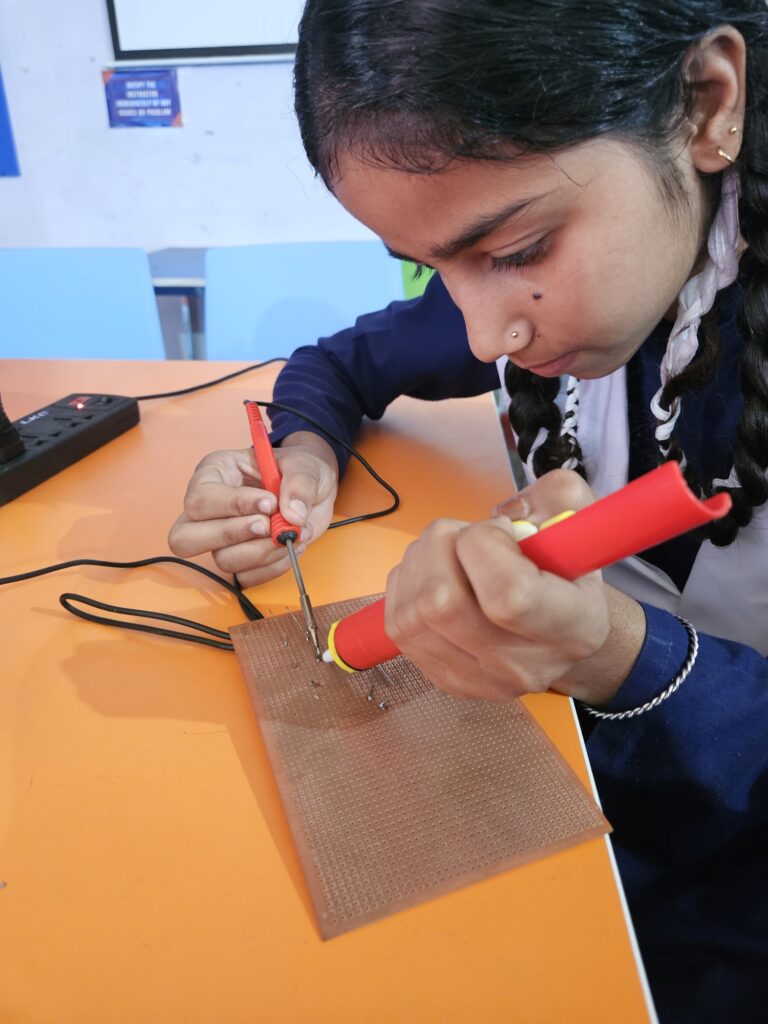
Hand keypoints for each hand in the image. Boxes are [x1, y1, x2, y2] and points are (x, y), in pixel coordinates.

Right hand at [168, 432, 337, 586]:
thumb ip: (300, 484)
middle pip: (187, 537)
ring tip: (293, 533)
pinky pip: (247, 577)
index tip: (269, 503)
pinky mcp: (243, 561)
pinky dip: (274, 567)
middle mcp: (211, 509)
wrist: (317, 492)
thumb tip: (292, 514)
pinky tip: (294, 547)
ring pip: (222, 560)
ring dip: (261, 552)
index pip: (200, 499)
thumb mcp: (303, 465)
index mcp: (214, 474)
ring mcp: (223, 539)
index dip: (233, 505)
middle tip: (269, 526)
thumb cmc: (299, 471)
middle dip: (231, 534)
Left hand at [384, 469, 644, 704]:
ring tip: (453, 553)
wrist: (558, 636)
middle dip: (442, 544)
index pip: (508, 594)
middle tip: (468, 536)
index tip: (500, 530)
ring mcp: (477, 677)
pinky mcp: (442, 677)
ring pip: (413, 609)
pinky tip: (435, 574)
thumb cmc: (566, 576)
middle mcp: (522, 663)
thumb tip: (509, 512)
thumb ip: (559, 499)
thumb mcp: (580, 527)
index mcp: (570, 627)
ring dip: (421, 560)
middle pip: (442, 601)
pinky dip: (407, 582)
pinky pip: (397, 620)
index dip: (486, 544)